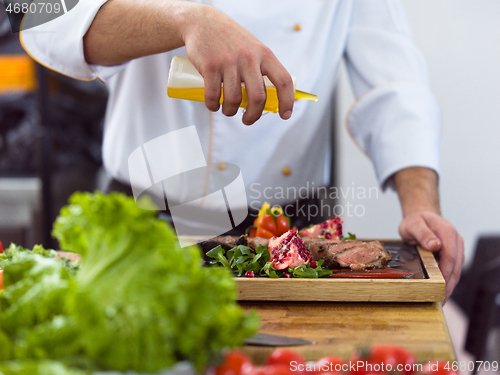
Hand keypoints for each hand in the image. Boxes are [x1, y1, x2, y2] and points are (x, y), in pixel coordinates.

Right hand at [180, 4, 294, 124]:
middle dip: (253, 115)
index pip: (283, 80)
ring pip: (234, 99)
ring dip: (230, 111)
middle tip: (248, 120)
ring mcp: (229, 62)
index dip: (287, 101)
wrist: (203, 23)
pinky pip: (214, 95)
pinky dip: (213, 105)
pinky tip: (213, 105)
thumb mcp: (253, 48)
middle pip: (258, 97)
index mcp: (264, 54)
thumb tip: (268, 100)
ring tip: (227, 110)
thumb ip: (262, 69)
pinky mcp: (210, 66)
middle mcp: (249, 58)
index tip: (285, 115)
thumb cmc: (231, 40)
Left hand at [398, 211, 463, 302]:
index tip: (439, 288)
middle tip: (439, 301)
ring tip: (440, 302)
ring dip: (449, 287)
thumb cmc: (416, 221)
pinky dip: (447, 282)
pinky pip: (452, 270)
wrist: (421, 217)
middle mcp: (456, 241)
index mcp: (448, 232)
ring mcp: (456, 249)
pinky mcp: (453, 255)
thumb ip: (423, 234)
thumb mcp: (414, 224)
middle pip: (455, 267)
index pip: (450, 257)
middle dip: (448, 286)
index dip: (445, 274)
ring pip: (456, 271)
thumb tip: (436, 245)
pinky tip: (440, 293)